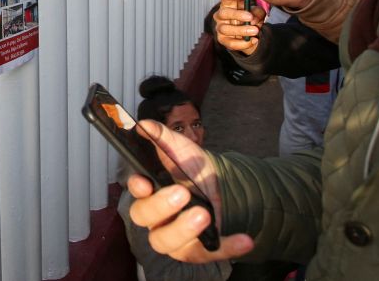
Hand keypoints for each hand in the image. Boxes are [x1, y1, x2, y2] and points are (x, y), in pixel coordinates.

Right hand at [126, 120, 253, 262]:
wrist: (219, 183)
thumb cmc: (191, 167)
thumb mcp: (180, 148)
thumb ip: (162, 137)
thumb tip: (144, 125)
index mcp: (148, 191)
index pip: (134, 193)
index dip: (136, 189)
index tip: (144, 182)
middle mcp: (155, 216)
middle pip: (145, 218)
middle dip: (161, 206)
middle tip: (182, 193)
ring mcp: (173, 235)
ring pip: (166, 242)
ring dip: (184, 229)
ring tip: (205, 215)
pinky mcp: (196, 249)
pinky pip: (206, 254)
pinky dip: (226, 248)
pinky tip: (244, 240)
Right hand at [214, 0, 265, 54]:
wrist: (250, 35)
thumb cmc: (251, 19)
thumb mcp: (258, 13)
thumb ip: (258, 13)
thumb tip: (253, 19)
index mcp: (228, 4)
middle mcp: (221, 15)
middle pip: (224, 13)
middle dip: (237, 14)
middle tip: (250, 17)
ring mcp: (220, 27)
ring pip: (225, 29)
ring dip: (241, 30)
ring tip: (255, 30)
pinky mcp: (223, 40)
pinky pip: (231, 43)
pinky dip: (243, 43)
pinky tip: (253, 40)